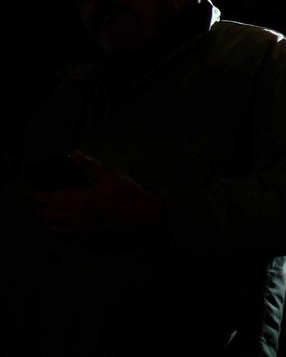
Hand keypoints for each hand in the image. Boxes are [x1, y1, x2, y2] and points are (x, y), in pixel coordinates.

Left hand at [30, 151, 162, 234]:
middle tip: (39, 204)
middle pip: (50, 216)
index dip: (39, 196)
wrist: (146, 216)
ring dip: (48, 222)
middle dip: (41, 210)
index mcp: (84, 200)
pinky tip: (61, 228)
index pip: (53, 199)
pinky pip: (67, 238)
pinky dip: (60, 232)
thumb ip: (89, 165)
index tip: (32, 193)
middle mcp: (80, 217)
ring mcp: (84, 230)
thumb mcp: (110, 175)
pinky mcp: (90, 239)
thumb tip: (73, 153)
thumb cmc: (129, 193)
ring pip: (56, 229)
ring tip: (46, 216)